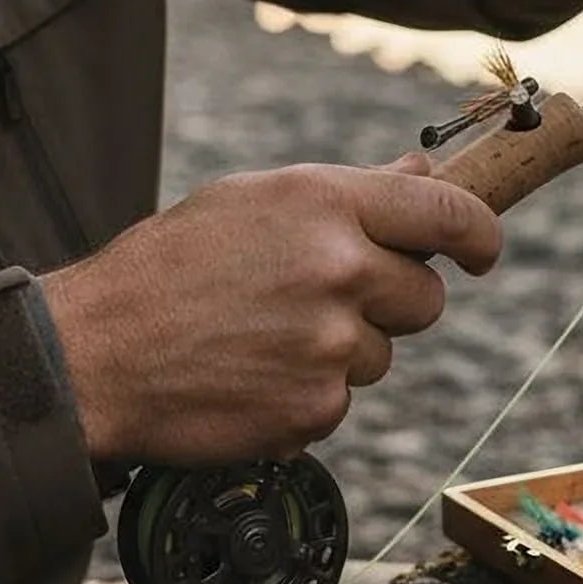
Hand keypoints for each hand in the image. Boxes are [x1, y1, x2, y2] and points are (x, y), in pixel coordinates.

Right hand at [38, 154, 501, 467]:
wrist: (98, 351)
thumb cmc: (172, 265)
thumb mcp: (254, 200)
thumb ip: (348, 194)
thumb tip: (423, 173)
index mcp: (326, 202)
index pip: (449, 212)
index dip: (480, 233)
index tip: (483, 248)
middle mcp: (340, 269)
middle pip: (424, 297)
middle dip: (392, 300)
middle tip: (328, 297)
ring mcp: (331, 346)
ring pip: (380, 353)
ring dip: (342, 349)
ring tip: (265, 334)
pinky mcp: (315, 410)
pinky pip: (341, 401)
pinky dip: (307, 393)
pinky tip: (252, 373)